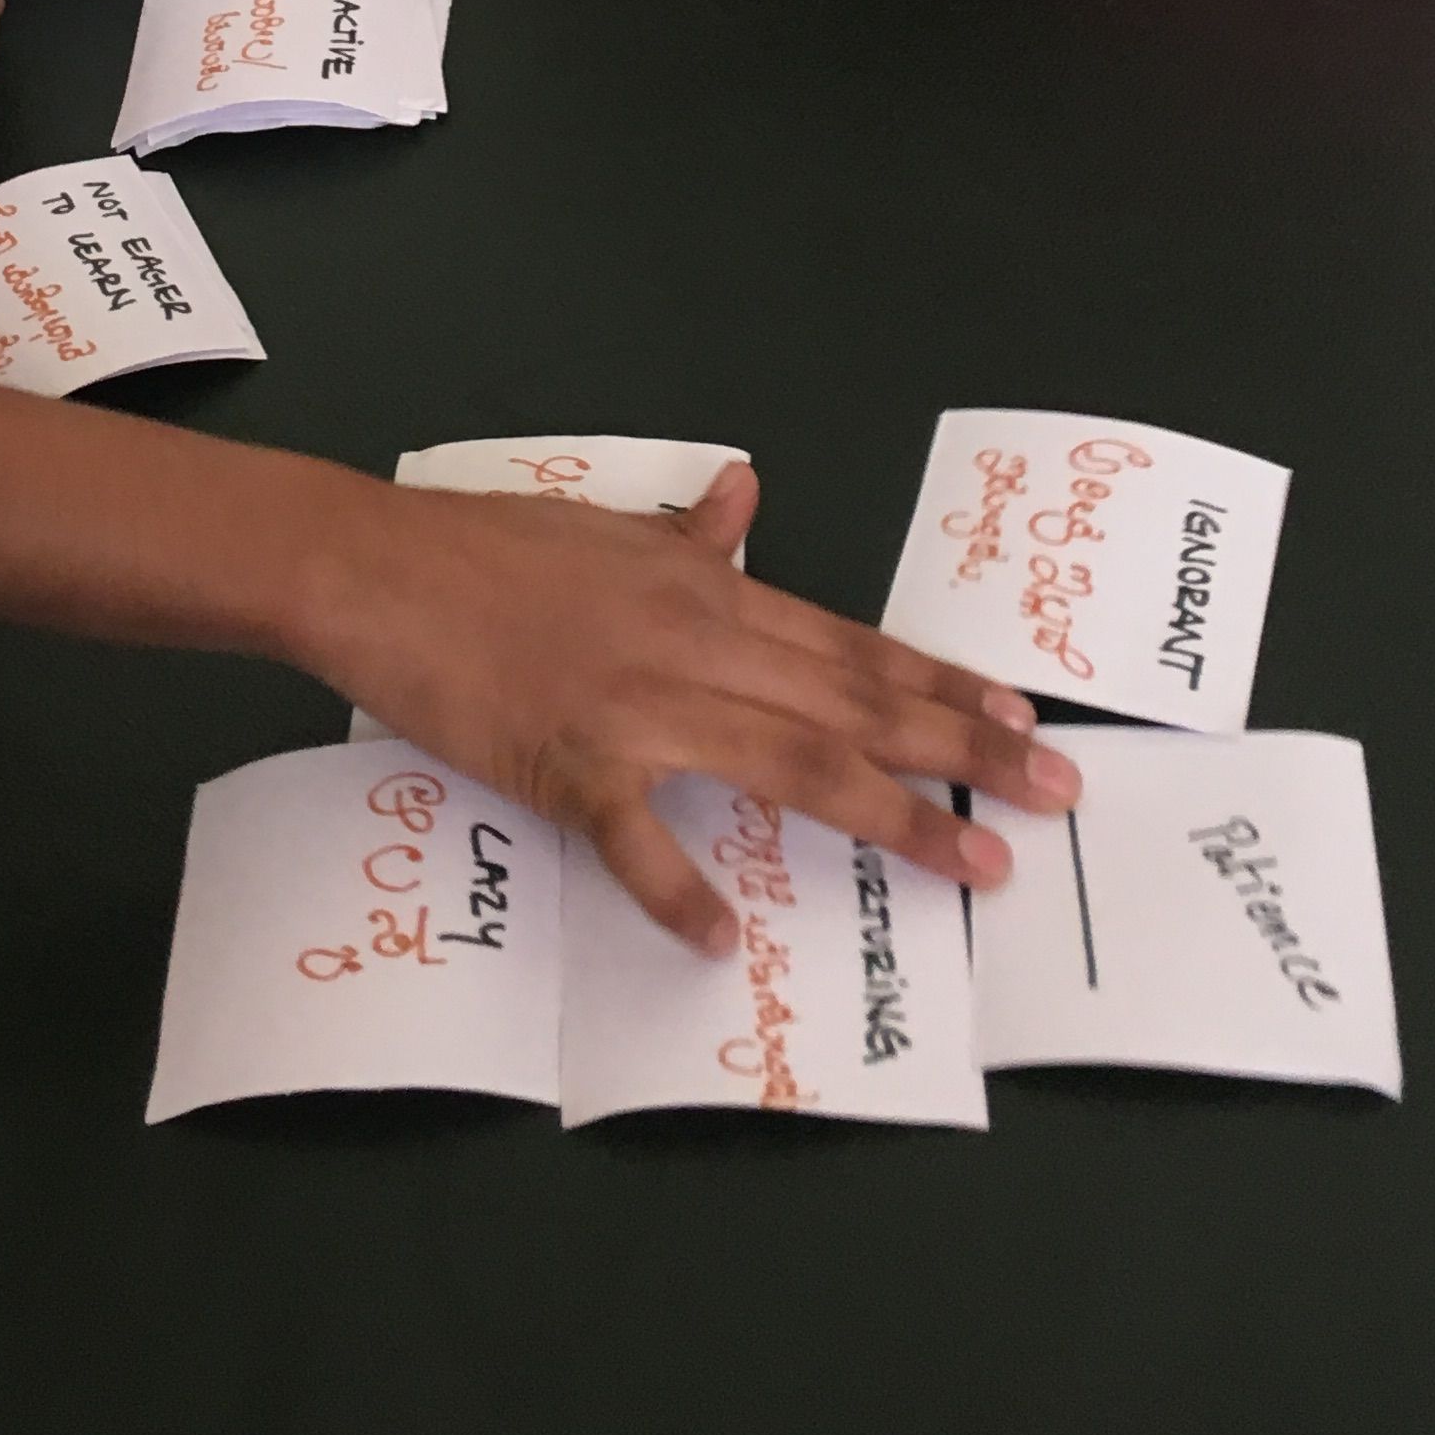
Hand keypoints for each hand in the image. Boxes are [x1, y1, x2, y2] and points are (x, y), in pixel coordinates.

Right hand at [314, 459, 1076, 944]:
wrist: (381, 568)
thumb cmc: (491, 547)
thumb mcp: (610, 525)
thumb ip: (692, 531)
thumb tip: (748, 494)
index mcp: (708, 595)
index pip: (851, 645)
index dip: (940, 685)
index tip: (1019, 718)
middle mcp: (696, 646)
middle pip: (853, 704)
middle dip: (962, 751)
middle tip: (1053, 792)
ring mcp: (638, 707)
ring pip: (791, 762)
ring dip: (892, 816)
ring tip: (972, 863)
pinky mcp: (569, 764)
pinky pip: (634, 837)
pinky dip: (675, 888)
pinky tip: (718, 940)